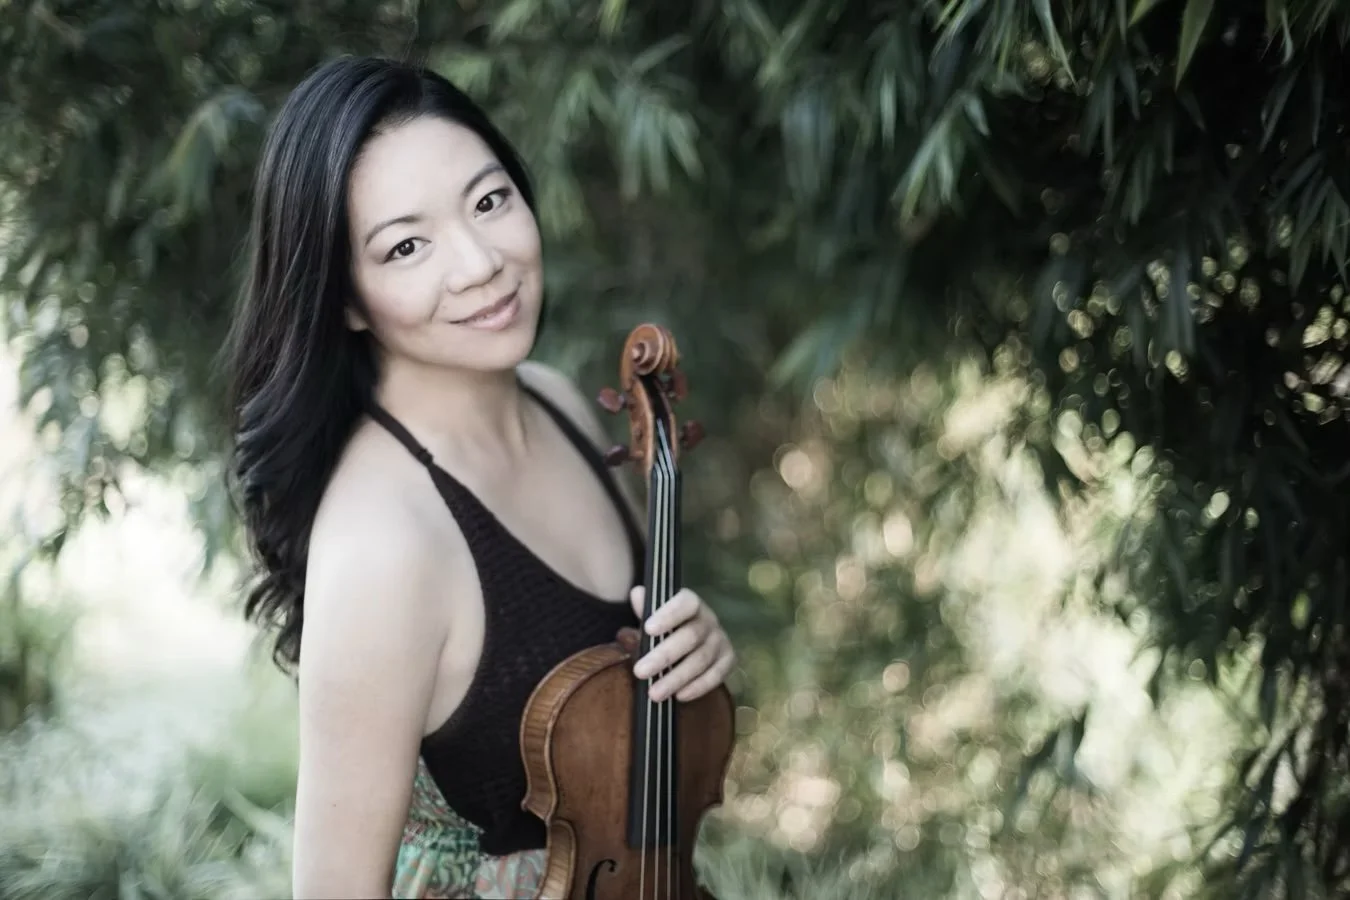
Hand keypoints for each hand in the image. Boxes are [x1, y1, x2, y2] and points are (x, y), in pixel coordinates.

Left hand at [624, 586, 734, 701]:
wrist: (690, 640)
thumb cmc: (668, 628)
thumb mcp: (654, 617)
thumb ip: (646, 609)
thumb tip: (637, 593)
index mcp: (691, 604)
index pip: (685, 604)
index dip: (669, 615)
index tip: (648, 629)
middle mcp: (709, 620)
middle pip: (690, 636)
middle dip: (664, 656)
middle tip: (640, 672)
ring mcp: (720, 640)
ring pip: (701, 659)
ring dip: (677, 678)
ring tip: (654, 693)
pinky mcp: (728, 660)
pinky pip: (717, 675)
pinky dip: (698, 687)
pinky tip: (680, 696)